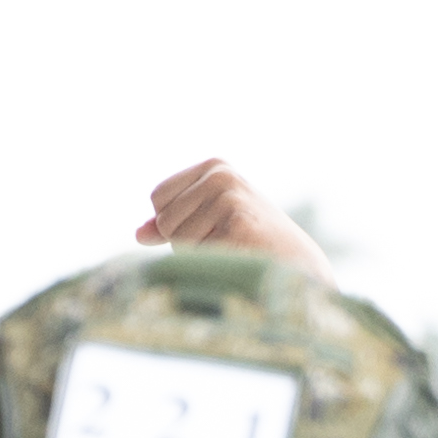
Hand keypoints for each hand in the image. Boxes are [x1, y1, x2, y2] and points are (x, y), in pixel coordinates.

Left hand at [139, 160, 320, 266]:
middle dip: (188, 241)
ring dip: (202, 254)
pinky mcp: (237, 219)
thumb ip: (172, 224)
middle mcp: (220, 174)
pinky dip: (213, 262)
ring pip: (177, 237)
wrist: (299, 270)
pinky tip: (241, 256)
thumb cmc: (252, 247)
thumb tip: (138, 234)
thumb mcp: (209, 225)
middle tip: (228, 242)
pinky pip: (195, 251)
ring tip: (235, 249)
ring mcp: (229, 195)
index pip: (158, 198)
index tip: (213, 227)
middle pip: (165, 218)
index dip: (176, 222)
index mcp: (214, 167)